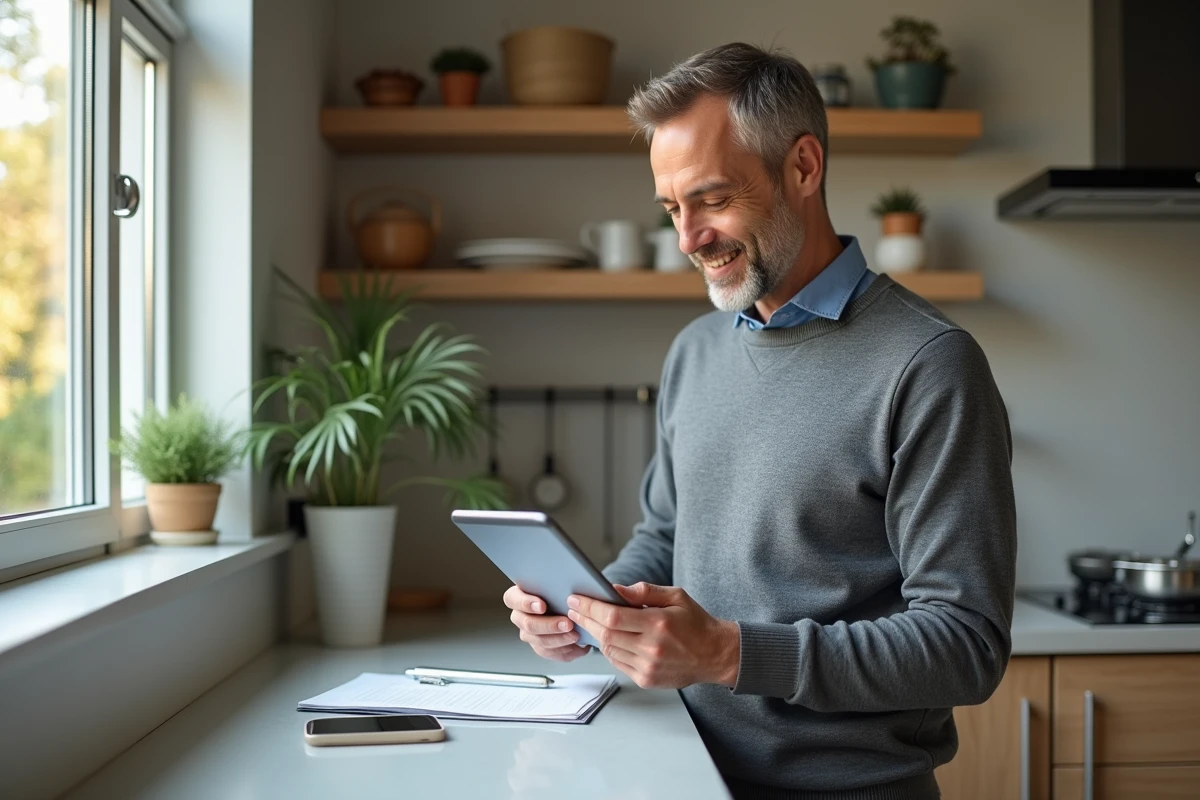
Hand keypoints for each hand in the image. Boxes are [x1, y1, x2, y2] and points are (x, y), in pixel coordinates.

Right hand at [503, 585, 589, 662]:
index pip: (513, 599)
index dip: (525, 603)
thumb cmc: (560, 590)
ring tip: (575, 635)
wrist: (570, 606)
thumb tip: (566, 587)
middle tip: (567, 623)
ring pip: (539, 641)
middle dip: (549, 625)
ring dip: (559, 640)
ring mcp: (529, 634)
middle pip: (528, 624)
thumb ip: (554, 583)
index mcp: (518, 597)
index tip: (542, 606)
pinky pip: (549, 652)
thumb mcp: (556, 582)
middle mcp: (520, 616)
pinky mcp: (540, 647)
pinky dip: (564, 651)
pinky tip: (577, 645)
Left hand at [567, 582, 739, 688]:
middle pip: (606, 635)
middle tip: (574, 609)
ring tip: (589, 622)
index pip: (613, 616)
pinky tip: (609, 638)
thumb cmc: (695, 623)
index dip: (590, 608)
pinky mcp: (647, 679)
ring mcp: (648, 667)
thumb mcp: (675, 597)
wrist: (714, 655)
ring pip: (609, 650)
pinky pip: (618, 663)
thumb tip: (615, 590)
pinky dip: (610, 650)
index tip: (576, 599)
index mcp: (658, 623)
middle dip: (586, 620)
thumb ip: (644, 592)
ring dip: (596, 635)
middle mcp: (652, 648)